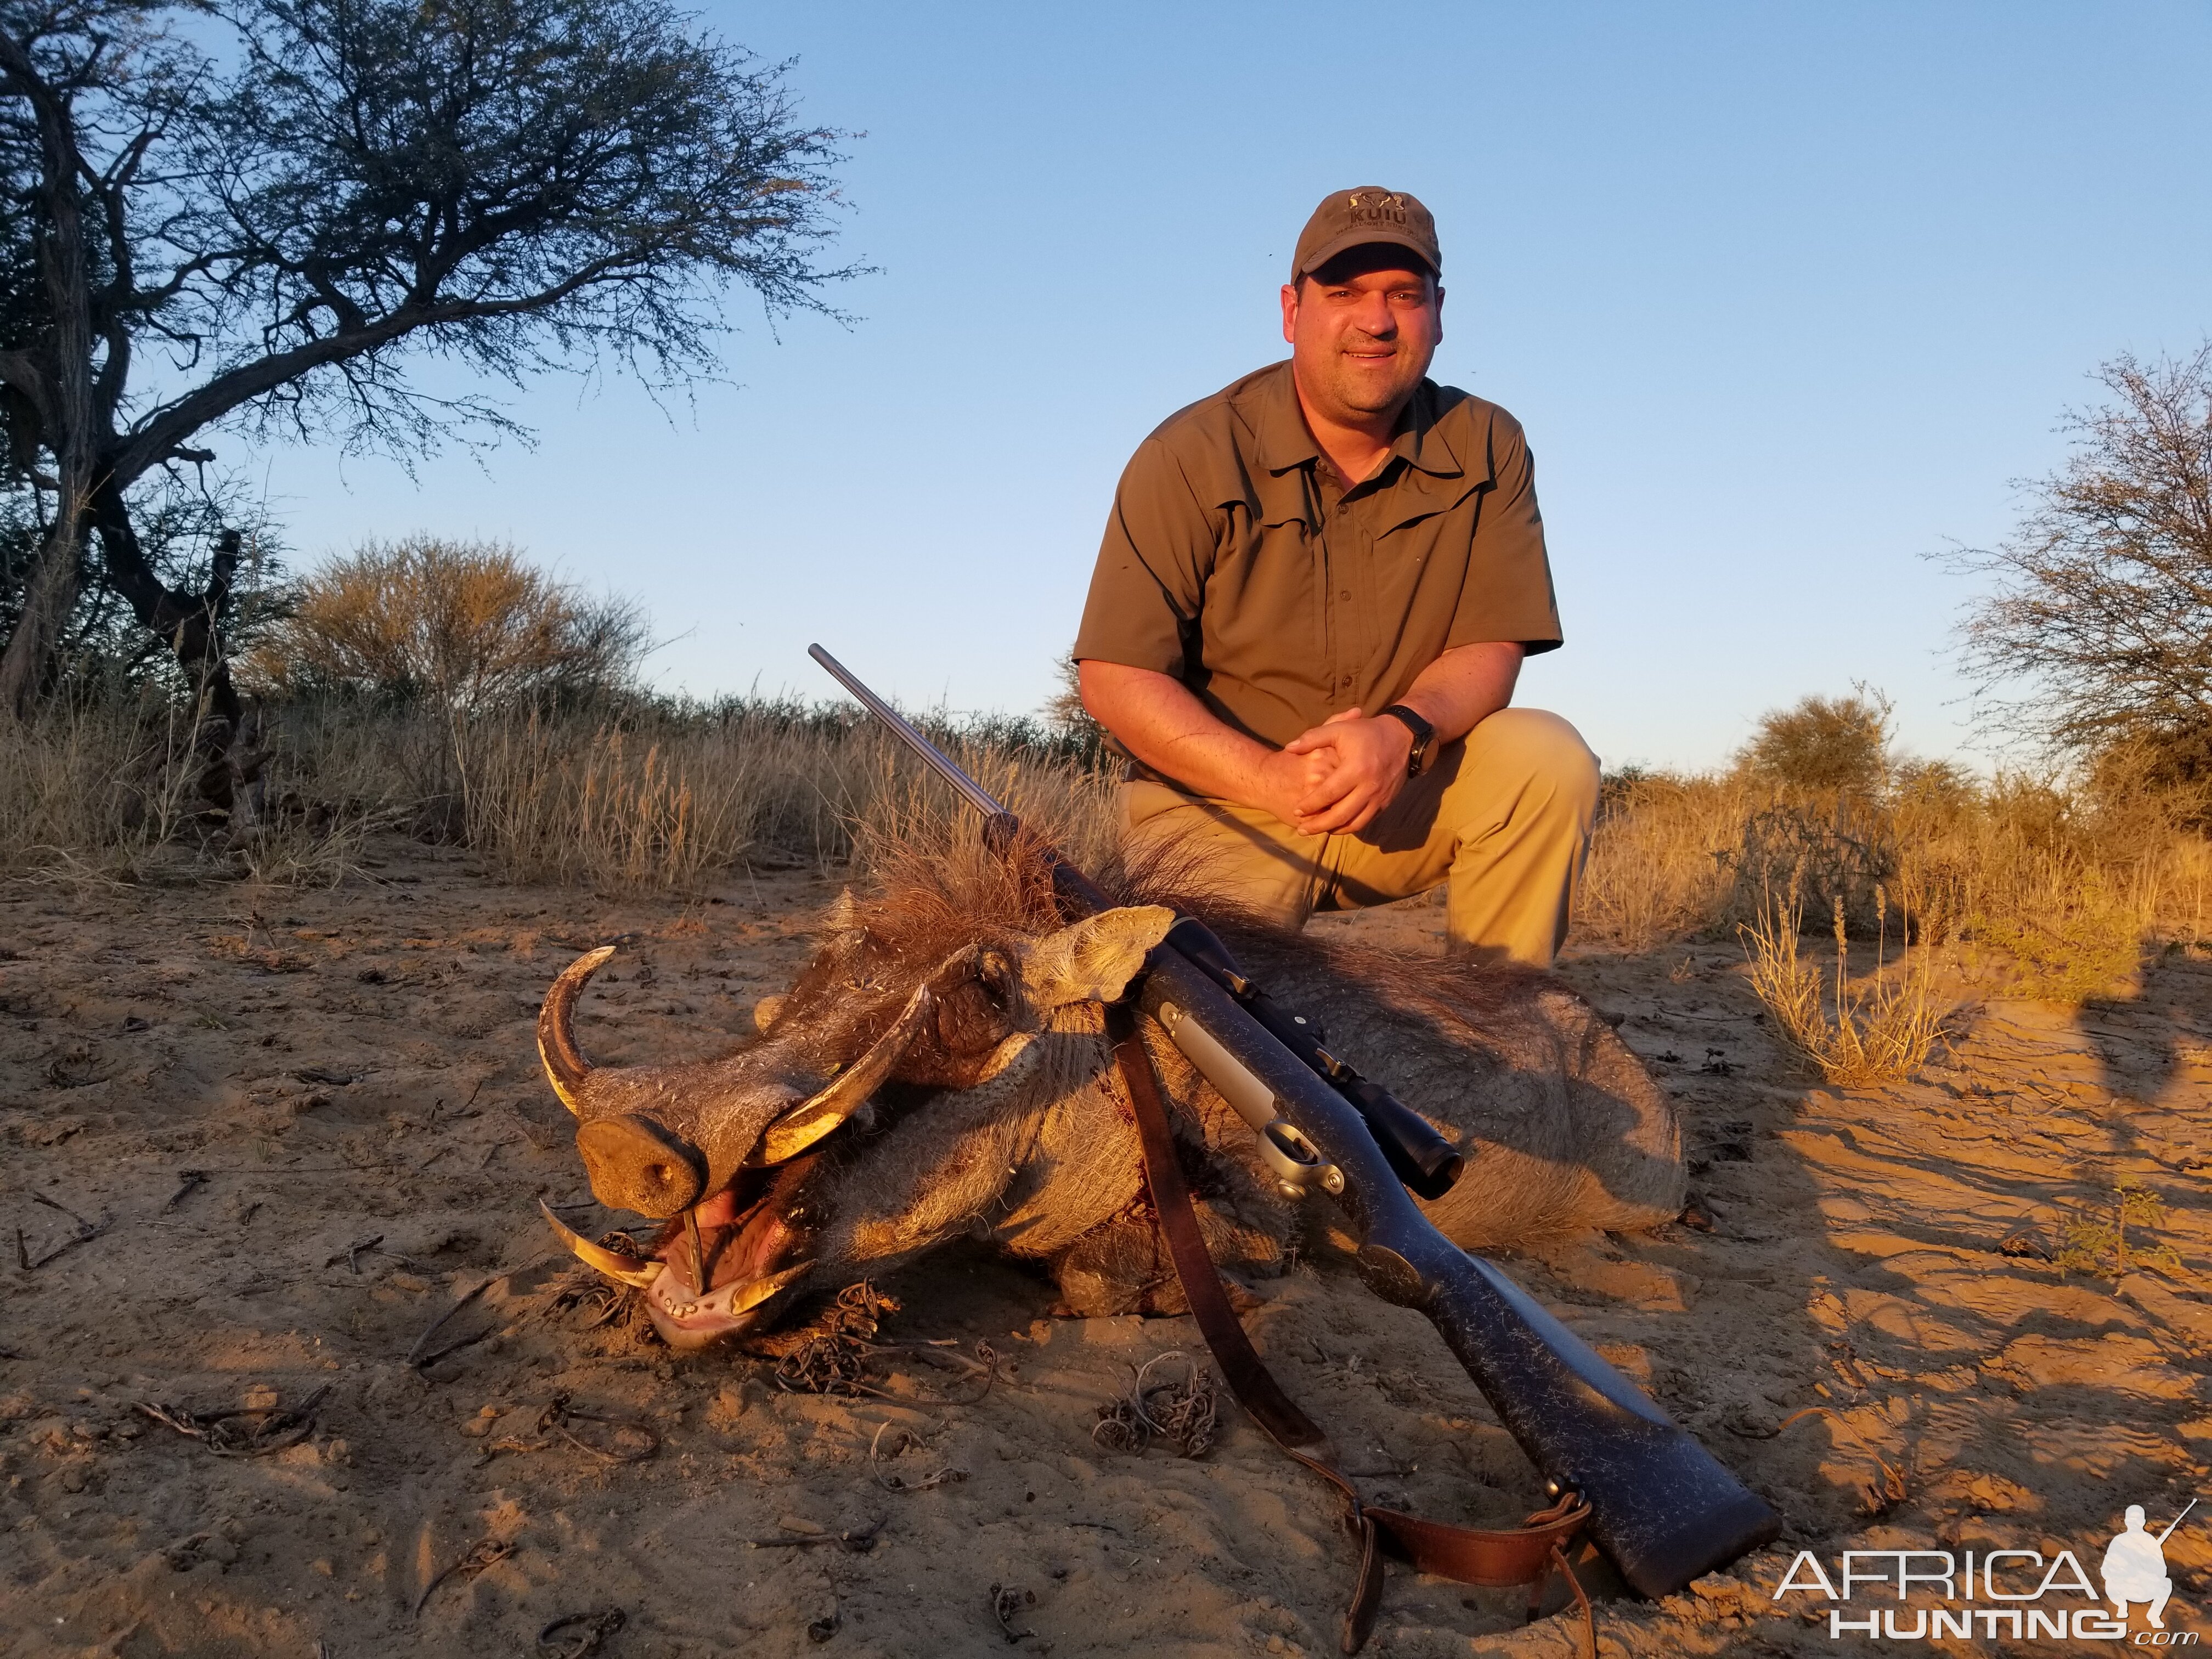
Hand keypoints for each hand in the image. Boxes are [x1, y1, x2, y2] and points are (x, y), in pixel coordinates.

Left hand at [1280, 709, 1413, 834]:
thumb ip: (1312, 738)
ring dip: (1334, 830)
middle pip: (1340, 815)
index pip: (1328, 794)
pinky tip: (1337, 825)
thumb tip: (1289, 748)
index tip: (1297, 810)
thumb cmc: (1367, 732)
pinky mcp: (1386, 803)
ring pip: (1354, 824)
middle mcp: (1369, 787)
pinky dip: (1349, 826)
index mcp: (1356, 769)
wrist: (1403, 737)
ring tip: (1317, 830)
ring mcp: (1379, 798)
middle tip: (1302, 829)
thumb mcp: (1340, 729)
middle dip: (1318, 825)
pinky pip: (1366, 821)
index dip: (1311, 804)